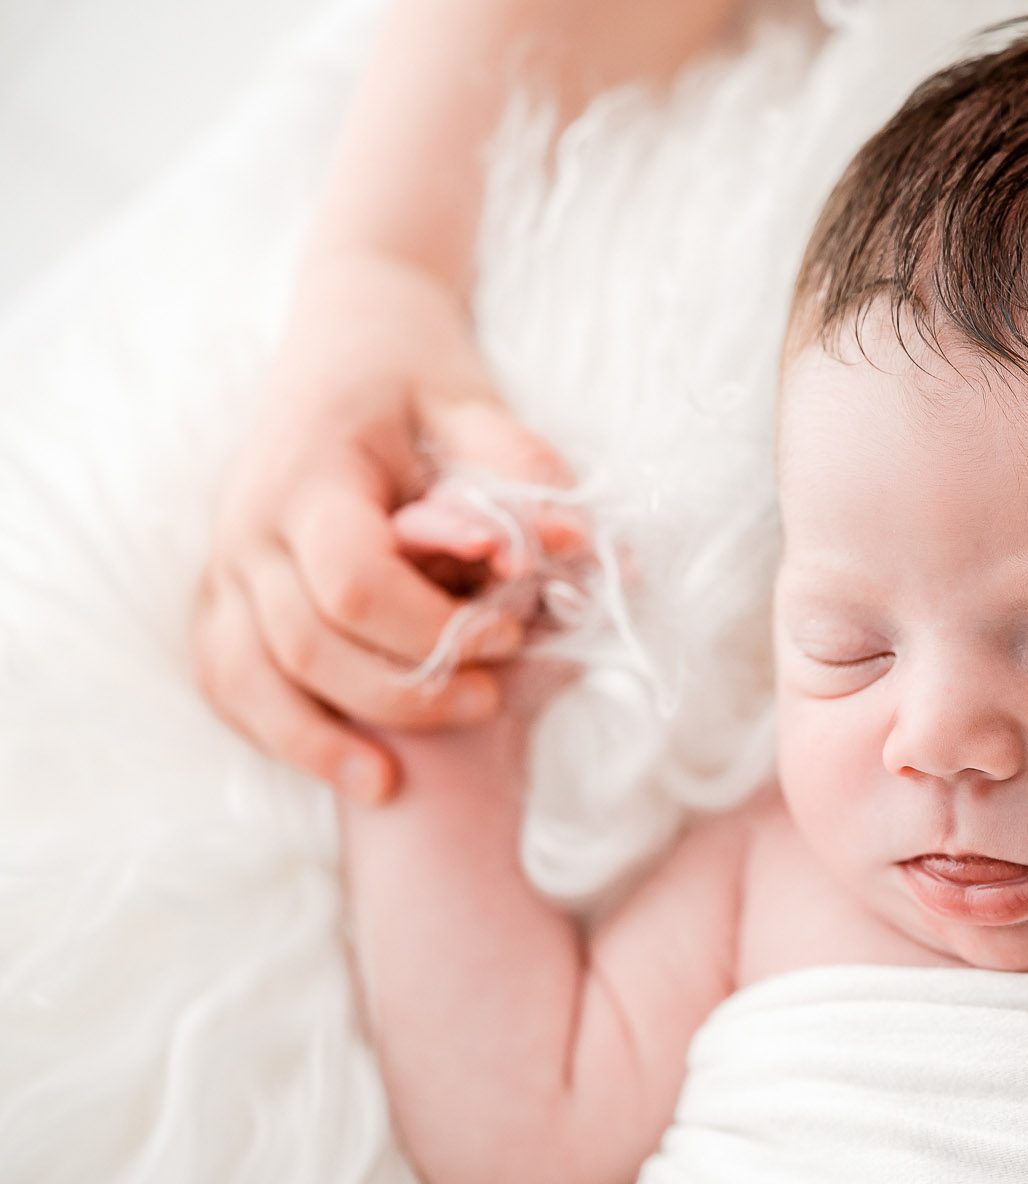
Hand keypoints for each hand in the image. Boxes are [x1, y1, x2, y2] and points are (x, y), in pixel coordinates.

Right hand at [191, 251, 586, 804]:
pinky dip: (275, 729)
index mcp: (310, 475)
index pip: (354, 583)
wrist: (346, 334)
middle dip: (402, 690)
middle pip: (307, 645)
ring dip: (320, 736)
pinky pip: (227, 679)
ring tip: (392, 780)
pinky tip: (342, 766)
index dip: (433, 628)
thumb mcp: (477, 405)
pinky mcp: (221, 590)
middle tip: (491, 698)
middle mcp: (250, 525)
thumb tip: (581, 549)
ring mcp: (225, 562)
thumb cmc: (418, 372)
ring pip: (247, 678)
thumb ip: (522, 477)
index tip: (511, 631)